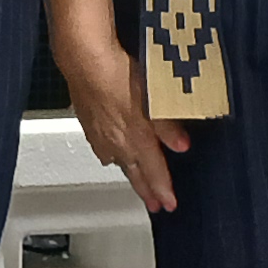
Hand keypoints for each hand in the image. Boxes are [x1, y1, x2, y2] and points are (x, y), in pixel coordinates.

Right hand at [52, 11, 187, 213]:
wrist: (85, 62)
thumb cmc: (119, 76)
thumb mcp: (154, 99)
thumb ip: (168, 126)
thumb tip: (182, 146)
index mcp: (136, 139)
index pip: (153, 172)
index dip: (162, 189)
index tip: (169, 204)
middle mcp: (117, 142)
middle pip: (134, 173)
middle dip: (146, 190)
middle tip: (154, 205)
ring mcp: (100, 134)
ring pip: (117, 161)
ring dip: (129, 174)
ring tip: (135, 182)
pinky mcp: (89, 122)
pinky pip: (102, 147)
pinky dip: (110, 155)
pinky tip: (109, 153)